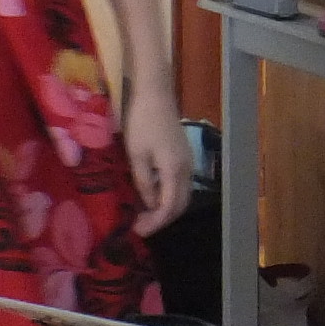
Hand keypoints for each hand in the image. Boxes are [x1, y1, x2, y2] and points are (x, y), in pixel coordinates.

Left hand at [123, 98, 193, 235]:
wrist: (154, 95)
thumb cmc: (141, 123)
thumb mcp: (136, 155)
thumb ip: (144, 182)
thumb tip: (149, 204)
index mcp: (174, 171)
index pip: (169, 207)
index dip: (155, 222)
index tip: (138, 231)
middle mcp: (187, 169)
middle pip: (180, 205)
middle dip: (162, 219)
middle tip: (141, 226)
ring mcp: (188, 162)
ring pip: (182, 195)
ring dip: (166, 208)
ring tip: (145, 214)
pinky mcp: (183, 155)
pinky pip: (180, 184)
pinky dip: (168, 195)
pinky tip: (152, 194)